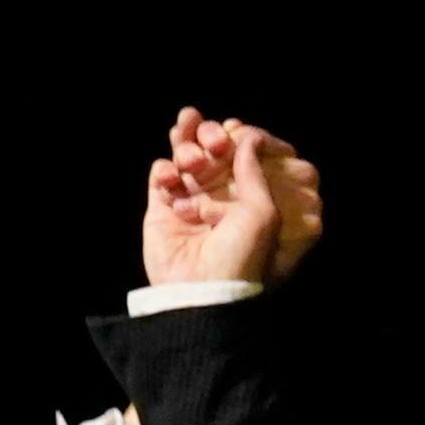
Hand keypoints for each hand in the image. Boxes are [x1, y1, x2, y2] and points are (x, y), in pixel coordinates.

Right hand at [144, 111, 324, 289]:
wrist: (201, 291)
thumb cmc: (242, 257)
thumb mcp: (263, 213)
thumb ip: (255, 171)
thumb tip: (250, 137)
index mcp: (255, 202)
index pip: (254, 157)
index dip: (249, 140)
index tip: (244, 133)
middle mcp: (225, 199)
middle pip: (217, 149)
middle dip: (214, 136)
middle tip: (217, 144)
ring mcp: (193, 201)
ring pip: (187, 154)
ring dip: (188, 147)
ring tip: (193, 161)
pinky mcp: (164, 208)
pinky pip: (161, 174)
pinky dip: (165, 170)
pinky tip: (172, 181)